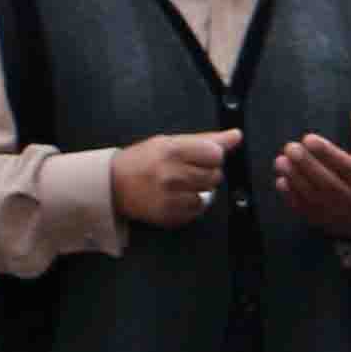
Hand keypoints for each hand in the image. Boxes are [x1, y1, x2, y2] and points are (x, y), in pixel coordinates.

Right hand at [107, 130, 239, 228]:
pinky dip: (191, 204)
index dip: (211, 156)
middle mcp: (172, 174)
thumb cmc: (143, 160)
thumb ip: (206, 140)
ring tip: (179, 184)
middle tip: (186, 170)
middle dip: (206, 173)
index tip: (200, 157)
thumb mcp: (170, 142)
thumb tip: (236, 136)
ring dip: (199, 190)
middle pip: (215, 176)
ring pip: (208, 195)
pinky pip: (197, 210)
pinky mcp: (170, 215)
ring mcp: (171, 197)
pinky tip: (175, 197)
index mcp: (172, 150)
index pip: (216, 154)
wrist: (113, 185)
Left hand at [272, 109, 350, 239]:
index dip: (327, 153)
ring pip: (313, 196)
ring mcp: (335, 213)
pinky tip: (281, 180)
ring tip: (280, 161)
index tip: (308, 138)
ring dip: (295, 178)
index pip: (346, 166)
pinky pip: (304, 209)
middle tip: (290, 147)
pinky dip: (291, 196)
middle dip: (307, 165)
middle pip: (327, 182)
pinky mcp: (321, 220)